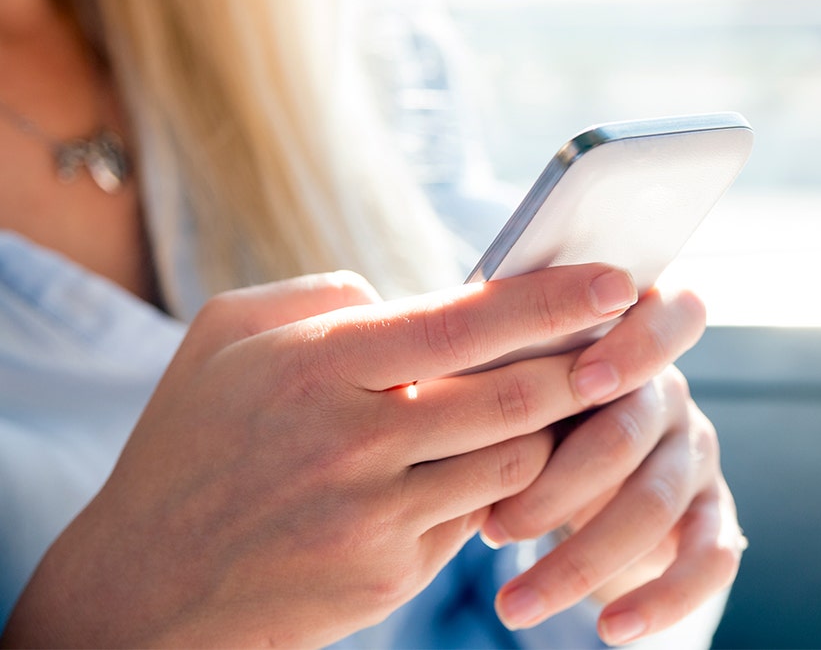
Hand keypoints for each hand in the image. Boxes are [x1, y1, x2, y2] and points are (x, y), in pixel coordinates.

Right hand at [2, 264, 643, 647]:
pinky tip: (484, 468)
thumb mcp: (225, 338)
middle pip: (515, 396)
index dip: (555, 298)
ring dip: (547, 431)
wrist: (142, 588)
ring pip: (513, 463)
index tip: (617, 281)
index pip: (469, 320)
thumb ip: (321, 295)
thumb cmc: (187, 445)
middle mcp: (355, 439)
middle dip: (586, 367)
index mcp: (319, 364)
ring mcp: (376, 516)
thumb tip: (410, 293)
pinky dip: (496, 488)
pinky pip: (477, 518)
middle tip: (630, 343)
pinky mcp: (390, 575)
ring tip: (560, 402)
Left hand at [482, 287, 746, 645]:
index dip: (633, 347)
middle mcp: (671, 394)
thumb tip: (372, 310)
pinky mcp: (712, 516)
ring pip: (655, 503)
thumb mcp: (511, 375)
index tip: (582, 380)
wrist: (577, 476)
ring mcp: (695, 456)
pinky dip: (663, 600)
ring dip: (581, 560)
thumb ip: (475, 349)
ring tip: (513, 605)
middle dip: (560, 484)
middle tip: (495, 528)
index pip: (668, 316)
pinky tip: (612, 631)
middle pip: (632, 429)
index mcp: (629, 337)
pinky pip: (710, 559)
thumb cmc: (526, 411)